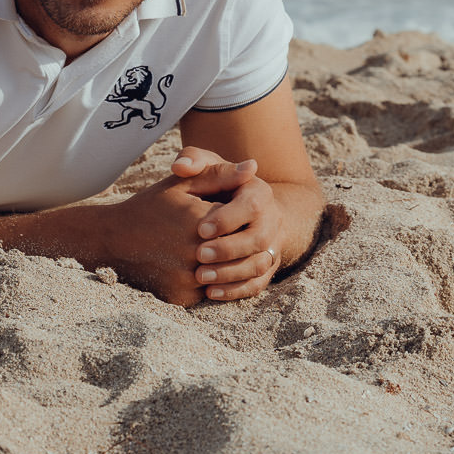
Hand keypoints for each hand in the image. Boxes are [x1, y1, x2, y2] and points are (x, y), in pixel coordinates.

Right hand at [94, 171, 238, 305]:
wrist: (113, 241)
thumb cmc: (150, 207)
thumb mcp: (181, 185)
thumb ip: (219, 175)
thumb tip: (253, 167)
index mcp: (199, 221)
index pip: (238, 221)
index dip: (235, 218)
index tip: (226, 216)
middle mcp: (195, 253)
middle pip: (235, 249)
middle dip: (234, 242)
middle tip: (225, 237)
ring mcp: (188, 278)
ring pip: (225, 273)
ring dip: (225, 264)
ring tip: (215, 251)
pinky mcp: (182, 297)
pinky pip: (209, 290)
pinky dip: (209, 281)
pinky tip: (197, 268)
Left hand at [171, 149, 284, 301]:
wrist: (230, 206)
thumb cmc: (211, 183)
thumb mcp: (204, 167)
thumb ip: (193, 161)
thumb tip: (181, 166)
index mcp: (260, 192)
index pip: (252, 206)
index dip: (227, 219)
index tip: (200, 229)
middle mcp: (272, 219)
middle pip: (258, 239)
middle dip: (228, 250)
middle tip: (198, 256)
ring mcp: (272, 245)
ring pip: (259, 265)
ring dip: (230, 274)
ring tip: (200, 277)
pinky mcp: (266, 266)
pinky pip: (257, 284)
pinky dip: (235, 291)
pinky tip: (210, 292)